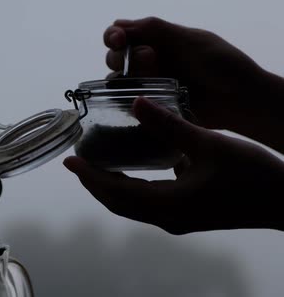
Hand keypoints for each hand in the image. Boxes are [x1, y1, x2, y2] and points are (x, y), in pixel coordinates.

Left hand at [64, 97, 283, 234]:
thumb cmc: (252, 174)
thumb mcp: (208, 144)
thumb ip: (169, 124)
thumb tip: (137, 100)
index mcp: (167, 204)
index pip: (115, 191)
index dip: (90, 175)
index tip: (70, 160)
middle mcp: (167, 218)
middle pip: (117, 203)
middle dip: (94, 182)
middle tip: (76, 161)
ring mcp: (176, 220)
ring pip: (131, 206)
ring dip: (110, 187)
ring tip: (94, 165)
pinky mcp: (186, 217)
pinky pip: (146, 205)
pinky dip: (129, 190)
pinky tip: (130, 171)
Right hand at [103, 17, 283, 152]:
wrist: (240, 99)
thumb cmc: (222, 65)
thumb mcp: (191, 40)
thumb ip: (157, 29)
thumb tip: (119, 25)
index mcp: (157, 38)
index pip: (121, 32)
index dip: (113, 35)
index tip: (119, 39)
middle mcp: (148, 59)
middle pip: (114, 55)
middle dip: (124, 55)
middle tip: (150, 57)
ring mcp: (148, 83)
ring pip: (117, 78)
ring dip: (128, 75)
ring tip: (154, 77)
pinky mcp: (151, 104)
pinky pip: (127, 101)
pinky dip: (127, 97)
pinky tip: (140, 96)